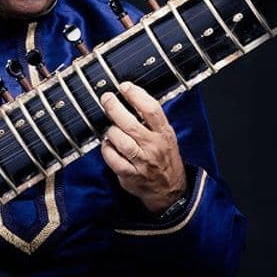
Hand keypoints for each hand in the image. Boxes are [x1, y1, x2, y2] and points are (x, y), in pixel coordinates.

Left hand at [99, 82, 186, 213]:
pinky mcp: (131, 175)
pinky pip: (113, 160)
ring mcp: (142, 162)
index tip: (124, 86)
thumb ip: (153, 121)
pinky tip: (107, 145)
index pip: (152, 110)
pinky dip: (107, 150)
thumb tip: (133, 98)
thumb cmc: (165, 158)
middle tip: (106, 98)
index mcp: (164, 133)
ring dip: (111, 131)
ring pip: (121, 141)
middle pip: (131, 124)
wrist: (170, 189)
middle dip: (115, 108)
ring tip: (109, 128)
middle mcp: (154, 146)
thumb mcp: (167, 136)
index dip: (136, 95)